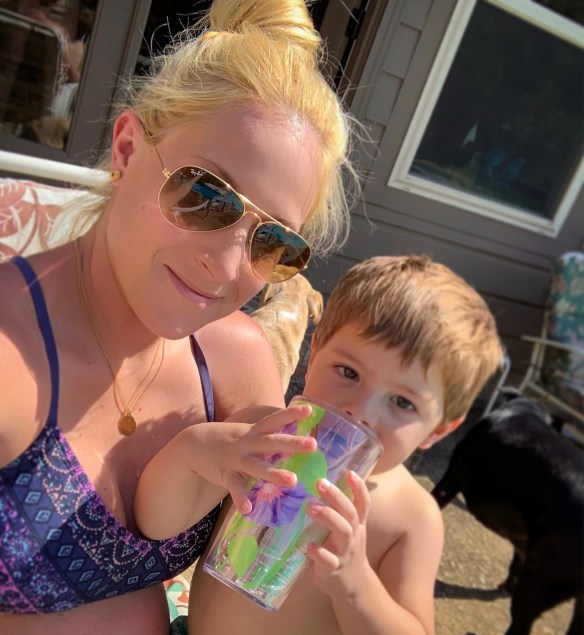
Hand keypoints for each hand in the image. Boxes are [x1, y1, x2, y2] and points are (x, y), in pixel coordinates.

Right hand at [188, 404, 316, 513]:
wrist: (193, 444)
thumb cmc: (229, 439)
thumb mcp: (248, 432)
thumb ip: (268, 436)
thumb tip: (295, 440)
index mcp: (254, 431)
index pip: (275, 420)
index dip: (291, 414)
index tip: (309, 410)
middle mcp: (247, 443)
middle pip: (272, 442)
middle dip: (293, 443)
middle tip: (313, 445)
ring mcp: (236, 459)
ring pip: (257, 466)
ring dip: (274, 473)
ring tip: (292, 481)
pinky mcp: (225, 474)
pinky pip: (234, 487)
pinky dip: (240, 498)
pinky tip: (248, 510)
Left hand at [306, 472, 371, 597]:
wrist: (354, 587)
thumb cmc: (346, 550)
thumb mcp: (350, 529)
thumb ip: (340, 511)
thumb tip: (322, 483)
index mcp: (358, 524)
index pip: (363, 503)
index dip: (359, 487)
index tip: (349, 471)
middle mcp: (354, 535)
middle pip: (350, 513)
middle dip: (336, 497)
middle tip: (320, 483)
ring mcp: (345, 552)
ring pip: (343, 532)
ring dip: (328, 517)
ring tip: (310, 507)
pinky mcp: (334, 569)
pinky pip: (328, 560)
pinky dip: (319, 552)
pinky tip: (309, 545)